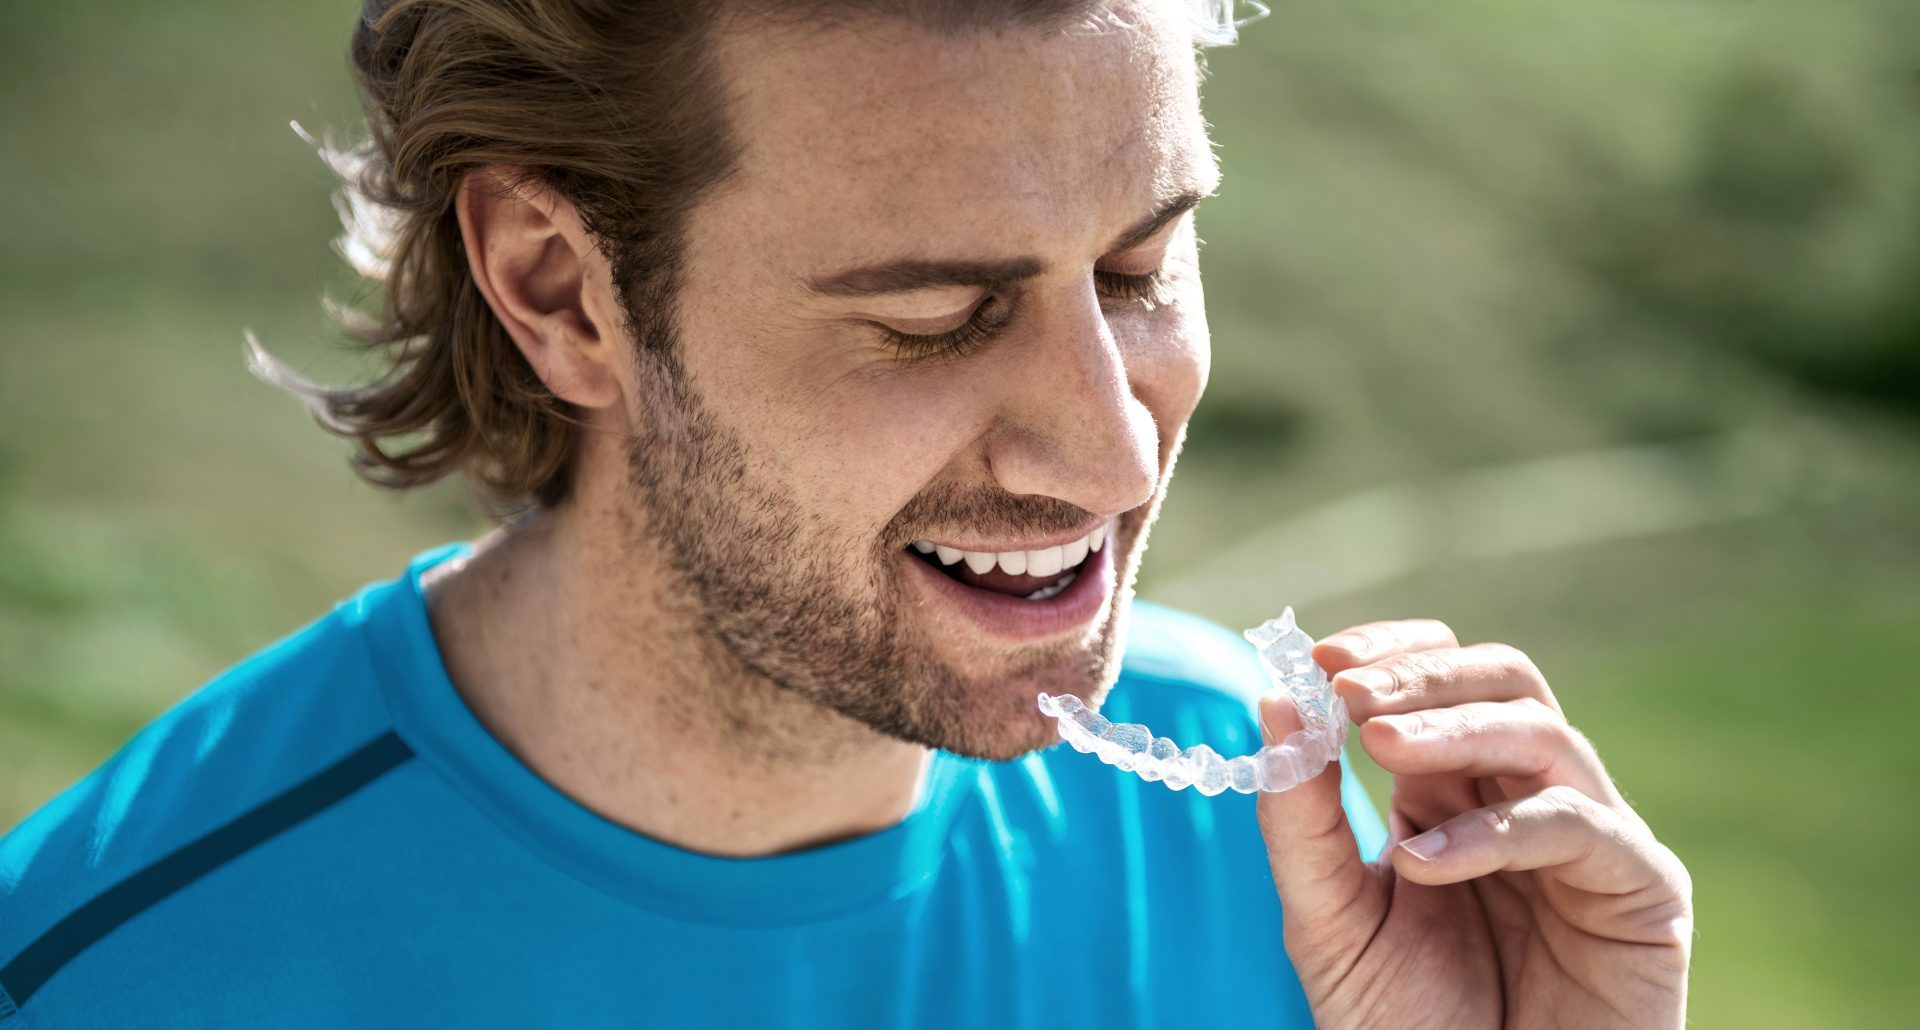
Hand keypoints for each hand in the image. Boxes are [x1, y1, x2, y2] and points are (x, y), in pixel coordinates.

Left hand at [1254, 619, 1691, 1028]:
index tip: (1321, 656)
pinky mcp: (1644, 890)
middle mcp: (1527, 799)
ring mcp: (1592, 839)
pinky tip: (1423, 862)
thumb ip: (1301, 818)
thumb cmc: (1403, 1026)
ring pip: (1544, 733)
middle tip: (1350, 688)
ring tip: (1377, 746)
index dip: (1390, 652)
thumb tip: (1273, 700)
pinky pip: (1581, 825)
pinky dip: (1498, 831)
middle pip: (1503, 683)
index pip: (1442, 680)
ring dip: (1454, 729)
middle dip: (1422, 675)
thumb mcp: (1327, 916)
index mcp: (1454, 793)